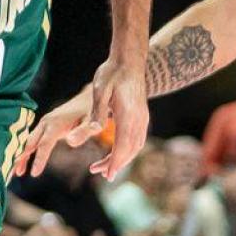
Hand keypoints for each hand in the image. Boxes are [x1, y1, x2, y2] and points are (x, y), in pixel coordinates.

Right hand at [14, 84, 96, 177]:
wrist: (89, 97)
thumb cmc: (92, 112)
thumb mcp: (92, 122)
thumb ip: (83, 132)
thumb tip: (70, 142)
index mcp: (56, 123)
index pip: (44, 144)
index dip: (39, 159)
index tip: (34, 174)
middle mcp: (46, 122)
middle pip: (30, 143)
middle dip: (21, 158)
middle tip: (13, 175)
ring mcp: (44, 123)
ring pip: (29, 141)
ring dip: (21, 156)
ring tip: (16, 173)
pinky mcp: (45, 125)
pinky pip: (33, 140)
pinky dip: (26, 151)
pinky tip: (23, 162)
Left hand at [85, 56, 148, 180]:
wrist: (129, 59)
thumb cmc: (111, 73)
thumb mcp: (100, 91)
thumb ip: (95, 113)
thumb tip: (92, 131)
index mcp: (128, 116)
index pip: (122, 147)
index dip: (114, 163)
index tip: (106, 175)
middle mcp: (139, 119)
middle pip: (130, 150)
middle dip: (117, 164)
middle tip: (100, 173)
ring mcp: (142, 117)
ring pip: (136, 146)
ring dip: (122, 158)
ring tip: (105, 165)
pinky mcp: (142, 114)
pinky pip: (138, 138)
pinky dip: (129, 149)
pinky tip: (118, 151)